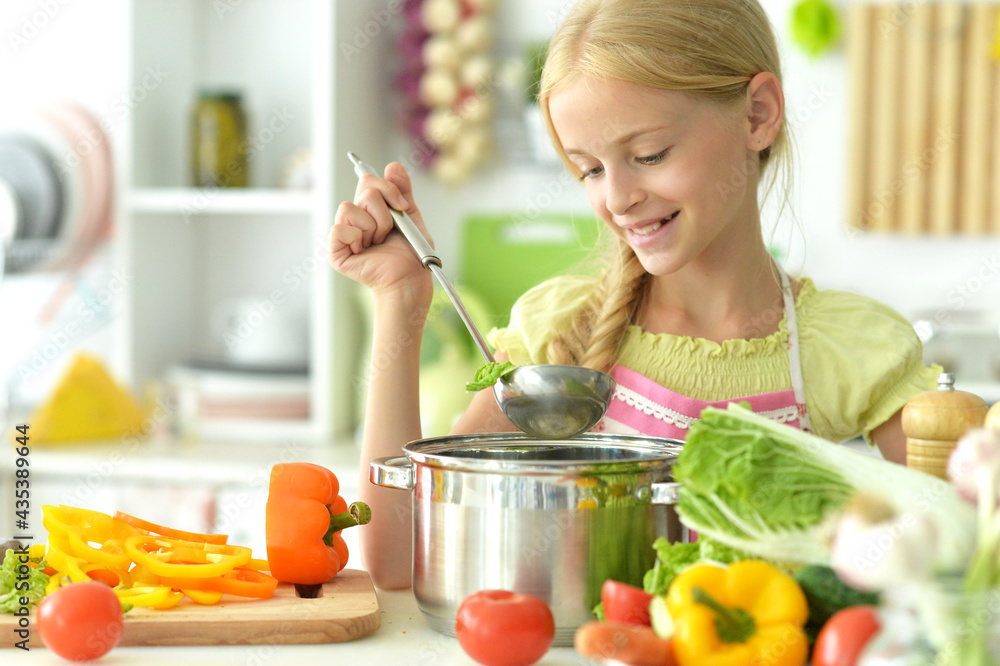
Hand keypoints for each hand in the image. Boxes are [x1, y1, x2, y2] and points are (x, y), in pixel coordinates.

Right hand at [329, 162, 433, 302]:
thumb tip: (392, 166)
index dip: (387, 188)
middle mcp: (354, 218)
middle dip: (385, 213)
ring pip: (351, 208)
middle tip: (389, 232)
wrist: (410, 278)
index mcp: (370, 209)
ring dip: (373, 227)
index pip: (368, 180)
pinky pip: (340, 229)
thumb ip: (402, 191)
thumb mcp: (411, 217)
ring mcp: (343, 234)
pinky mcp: (336, 250)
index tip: (402, 205)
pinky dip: (357, 238)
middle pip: (365, 191)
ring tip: (378, 243)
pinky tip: (364, 251)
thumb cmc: (411, 253)